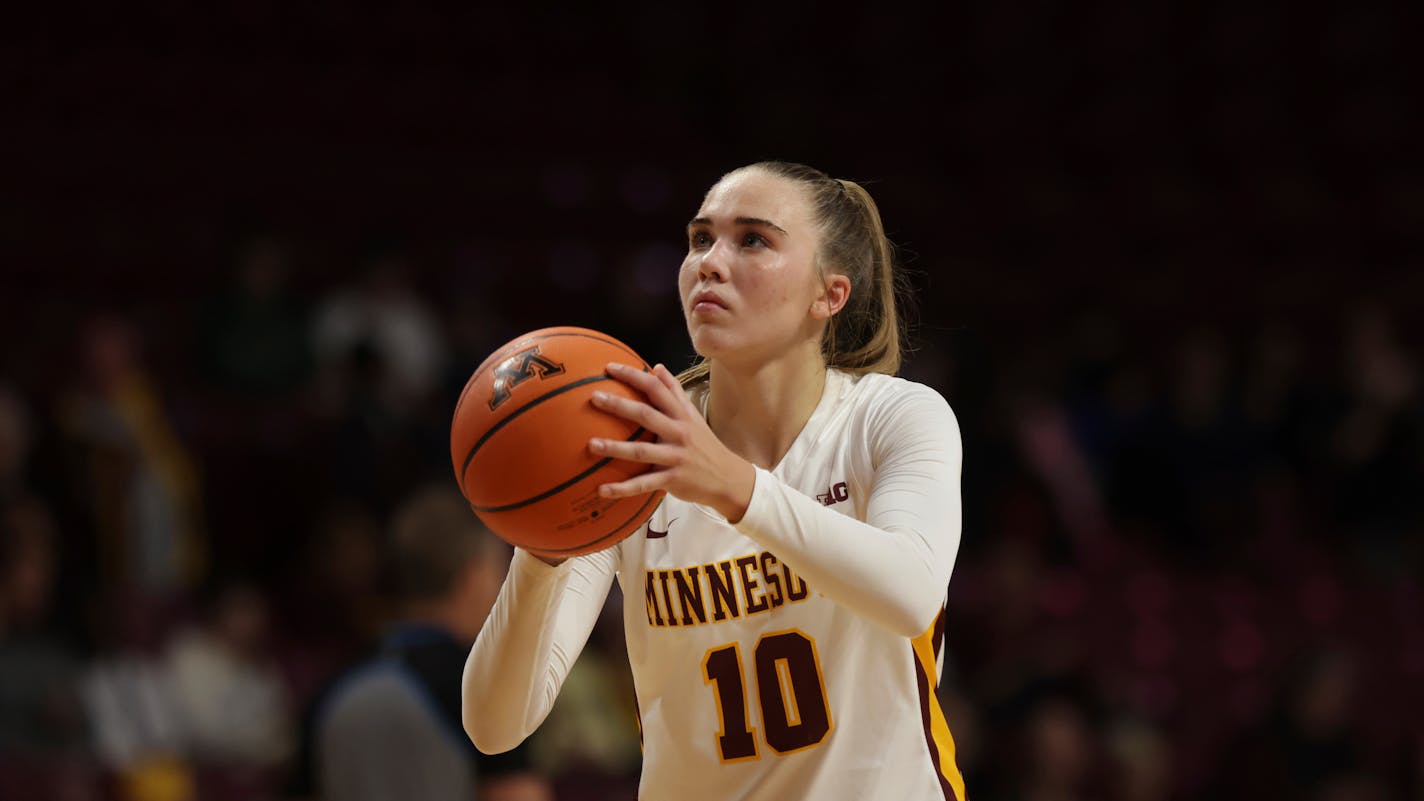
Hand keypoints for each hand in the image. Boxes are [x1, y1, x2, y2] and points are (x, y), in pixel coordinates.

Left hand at [589, 363, 755, 522]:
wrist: (729, 478)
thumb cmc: (705, 444)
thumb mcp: (693, 415)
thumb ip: (674, 391)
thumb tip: (657, 367)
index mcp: (681, 414)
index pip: (656, 388)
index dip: (633, 376)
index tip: (609, 368)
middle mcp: (679, 433)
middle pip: (646, 415)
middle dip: (619, 405)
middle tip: (595, 398)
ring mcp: (676, 457)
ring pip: (642, 452)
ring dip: (615, 448)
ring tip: (591, 445)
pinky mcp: (673, 480)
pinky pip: (644, 484)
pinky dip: (623, 488)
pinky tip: (602, 489)